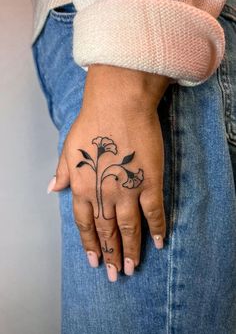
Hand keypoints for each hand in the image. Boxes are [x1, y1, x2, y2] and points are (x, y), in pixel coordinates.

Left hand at [49, 65, 170, 280]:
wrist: (118, 105)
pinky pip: (154, 211)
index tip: (95, 261)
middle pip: (108, 231)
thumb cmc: (91, 123)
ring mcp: (128, 190)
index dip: (90, 244)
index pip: (85, 224)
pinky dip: (158, 228)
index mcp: (82, 187)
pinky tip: (160, 242)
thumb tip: (53, 189)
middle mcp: (103, 194)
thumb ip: (62, 172)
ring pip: (130, 228)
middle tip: (115, 275)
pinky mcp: (150, 182)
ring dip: (131, 250)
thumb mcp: (68, 147)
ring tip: (132, 268)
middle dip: (111, 254)